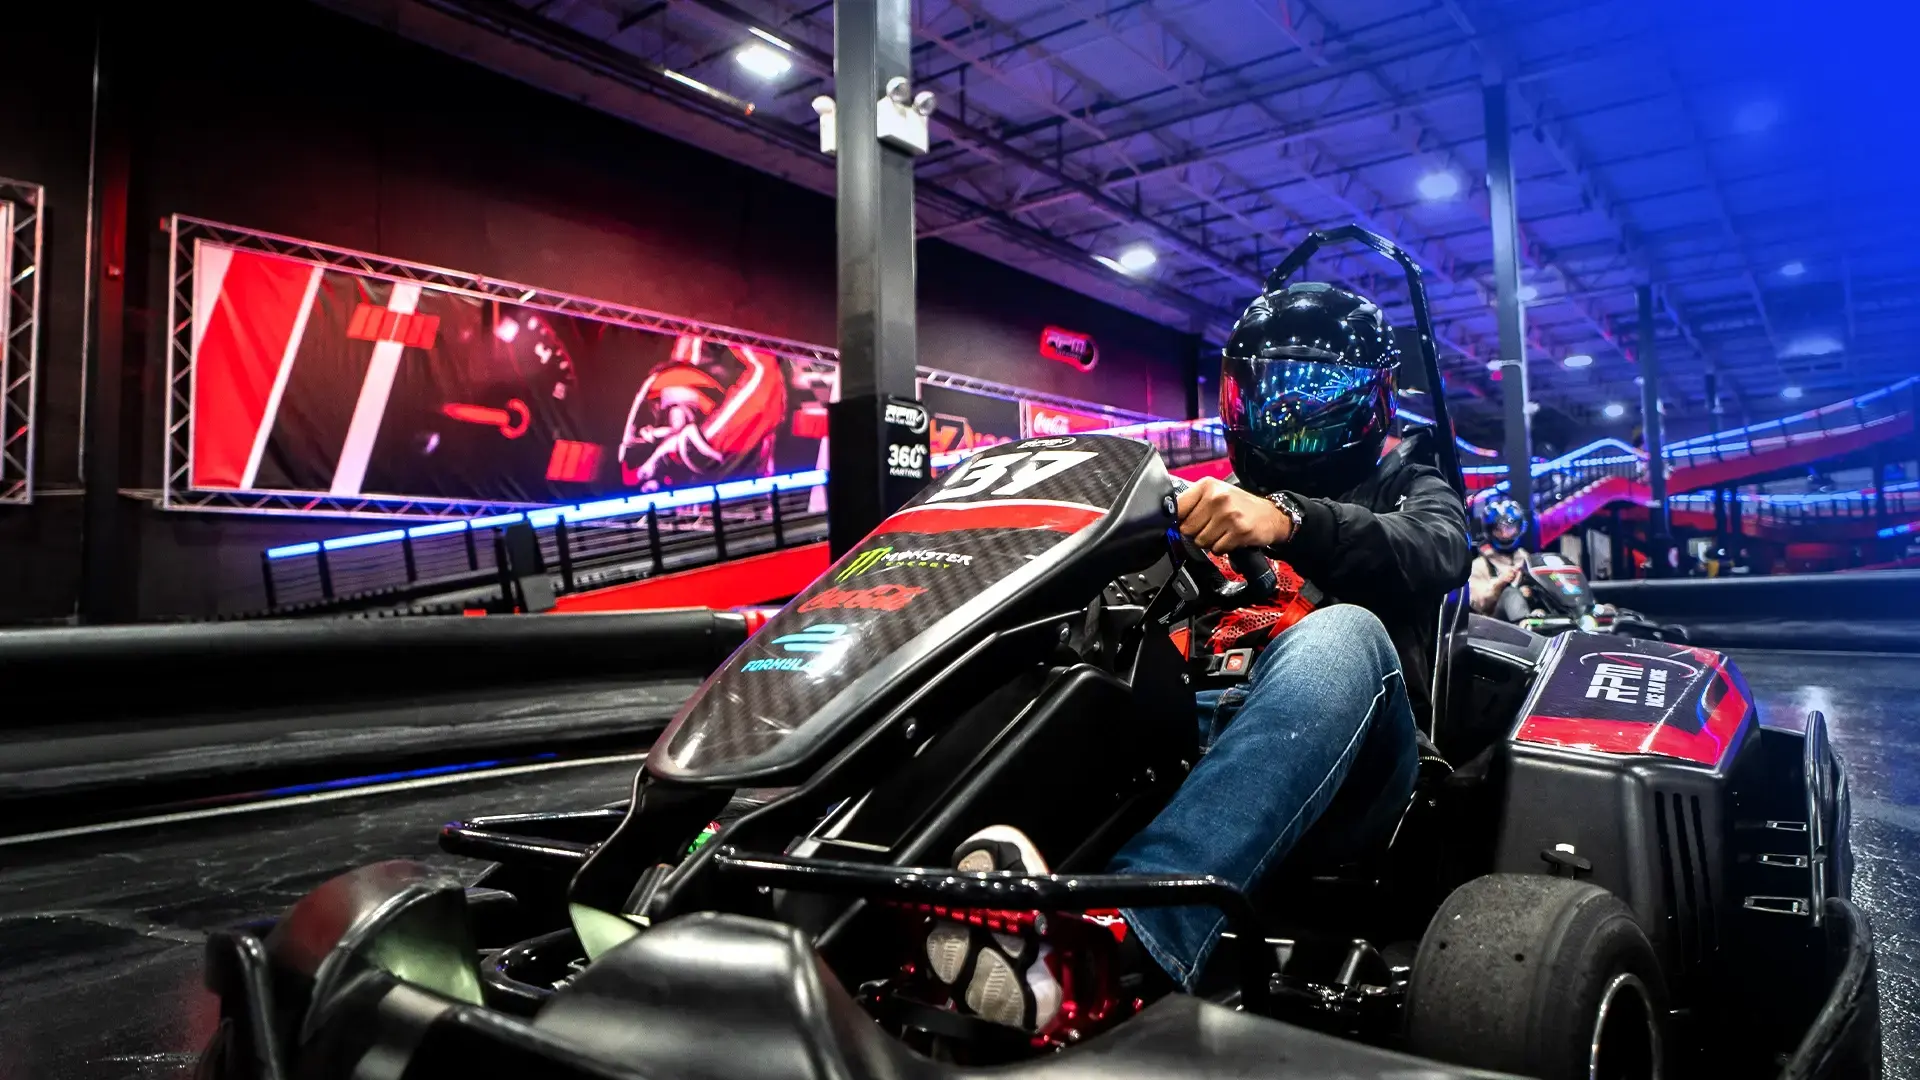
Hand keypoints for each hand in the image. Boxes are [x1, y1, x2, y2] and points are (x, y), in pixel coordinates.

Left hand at [1175, 477, 1290, 552]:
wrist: (1272, 515)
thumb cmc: (1240, 506)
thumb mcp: (1215, 494)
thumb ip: (1193, 503)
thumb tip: (1168, 519)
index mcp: (1207, 485)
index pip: (1177, 508)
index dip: (1180, 520)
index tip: (1187, 521)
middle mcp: (1217, 497)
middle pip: (1187, 529)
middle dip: (1197, 533)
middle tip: (1212, 527)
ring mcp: (1228, 514)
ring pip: (1201, 541)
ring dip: (1210, 542)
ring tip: (1222, 532)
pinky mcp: (1239, 531)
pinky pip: (1216, 549)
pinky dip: (1222, 548)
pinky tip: (1231, 538)